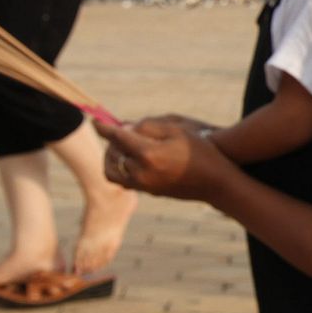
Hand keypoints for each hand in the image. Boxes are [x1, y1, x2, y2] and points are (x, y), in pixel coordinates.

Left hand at [95, 117, 236, 202]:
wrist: (217, 182)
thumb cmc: (201, 151)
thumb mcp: (177, 130)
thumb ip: (147, 126)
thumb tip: (125, 128)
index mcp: (148, 153)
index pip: (117, 136)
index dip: (104, 127)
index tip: (94, 121)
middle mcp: (141, 172)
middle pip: (113, 153)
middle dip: (112, 141)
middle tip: (118, 131)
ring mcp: (143, 185)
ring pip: (112, 171)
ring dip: (112, 157)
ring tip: (120, 147)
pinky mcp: (148, 192)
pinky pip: (123, 180)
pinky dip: (120, 169)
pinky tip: (130, 160)